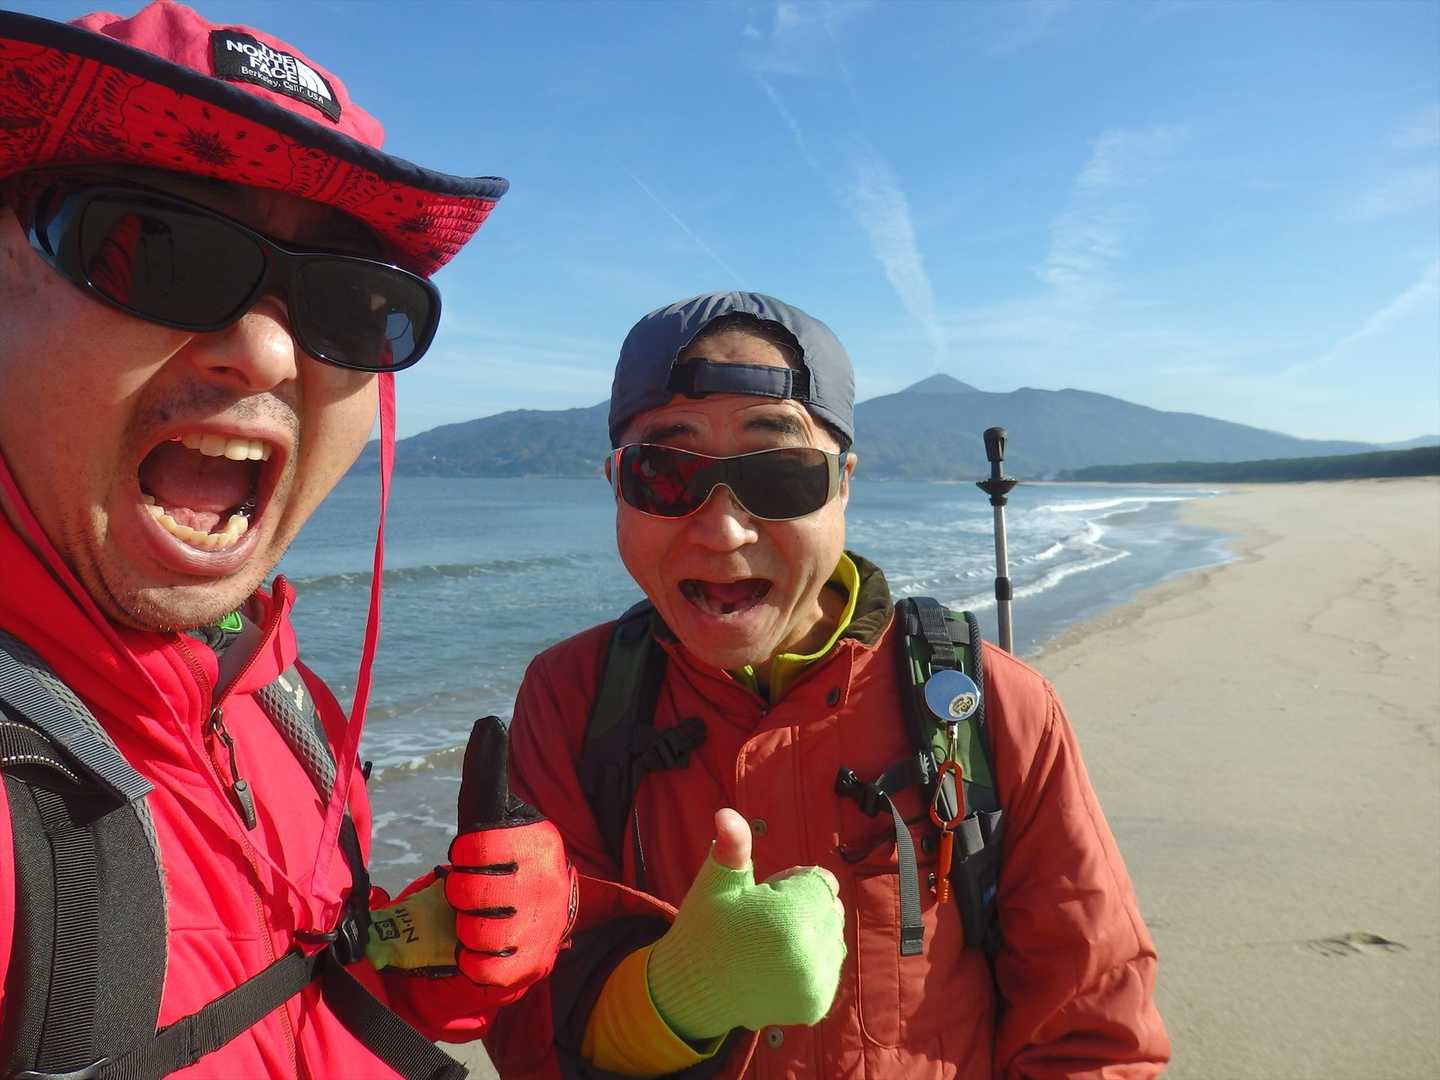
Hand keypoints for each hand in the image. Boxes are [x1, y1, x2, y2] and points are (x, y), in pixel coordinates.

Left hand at [444, 716, 577, 998]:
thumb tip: (489, 723)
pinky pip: (485, 969)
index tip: (470, 855)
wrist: (550, 911)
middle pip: (469, 894)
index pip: (477, 847)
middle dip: (461, 894)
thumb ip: (488, 773)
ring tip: (478, 918)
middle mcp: (547, 882)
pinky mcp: (535, 963)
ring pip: (475, 934)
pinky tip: (481, 945)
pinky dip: (473, 960)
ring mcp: (544, 926)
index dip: (463, 854)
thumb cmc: (510, 856)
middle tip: (471, 890)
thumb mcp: (500, 813)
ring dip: (466, 928)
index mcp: (539, 841)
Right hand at [645, 809, 846, 1040]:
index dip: (792, 884)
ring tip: (771, 943)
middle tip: (764, 921)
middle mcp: (808, 953)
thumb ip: (732, 846)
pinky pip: (830, 965)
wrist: (694, 988)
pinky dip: (811, 961)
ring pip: (833, 936)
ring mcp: (814, 983)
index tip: (765, 896)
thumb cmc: (707, 927)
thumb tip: (726, 814)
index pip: (822, 881)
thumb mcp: (717, 882)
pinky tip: (779, 964)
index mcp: (787, 917)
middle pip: (830, 908)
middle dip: (803, 907)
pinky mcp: (816, 1004)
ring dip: (810, 934)